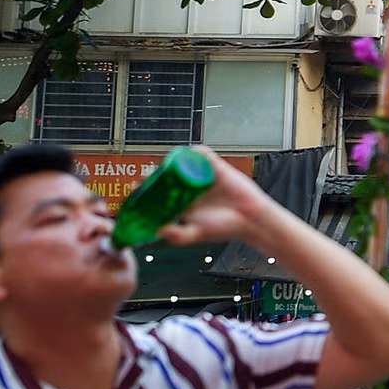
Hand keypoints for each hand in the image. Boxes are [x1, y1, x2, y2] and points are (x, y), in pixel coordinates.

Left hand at [156, 147, 288, 248]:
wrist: (251, 220)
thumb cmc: (226, 228)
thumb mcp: (196, 233)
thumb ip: (178, 236)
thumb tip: (159, 231)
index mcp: (185, 203)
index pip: (162, 193)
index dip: (149, 189)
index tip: (137, 188)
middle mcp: (192, 188)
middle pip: (169, 175)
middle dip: (157, 174)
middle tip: (148, 176)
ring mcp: (203, 177)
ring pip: (184, 163)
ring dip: (174, 161)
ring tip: (166, 166)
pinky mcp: (217, 168)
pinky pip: (204, 155)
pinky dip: (195, 152)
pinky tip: (187, 155)